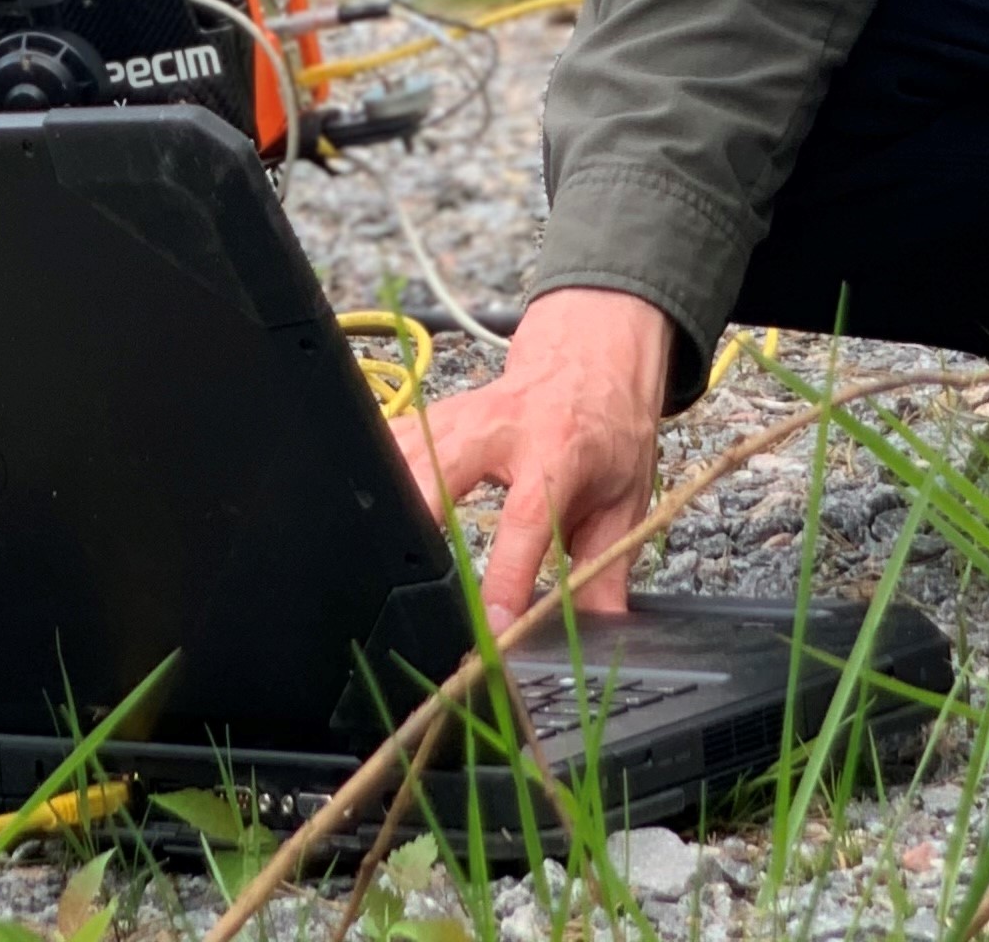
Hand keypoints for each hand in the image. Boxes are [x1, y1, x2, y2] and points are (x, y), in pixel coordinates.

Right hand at [395, 287, 670, 627]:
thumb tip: (604, 633)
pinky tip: (363, 503)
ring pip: (411, 450)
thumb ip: (607, 569)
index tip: (492, 624)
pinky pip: (397, 437)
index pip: (527, 518)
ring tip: (372, 553)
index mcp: (559, 450)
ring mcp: (464, 414)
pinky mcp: (438, 412)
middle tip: (398, 574)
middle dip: (418, 515)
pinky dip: (376, 468)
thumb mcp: (625, 499)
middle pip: (445, 466)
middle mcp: (504, 427)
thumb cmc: (608, 431)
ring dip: (389, 497)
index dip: (508, 574)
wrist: (591, 356)